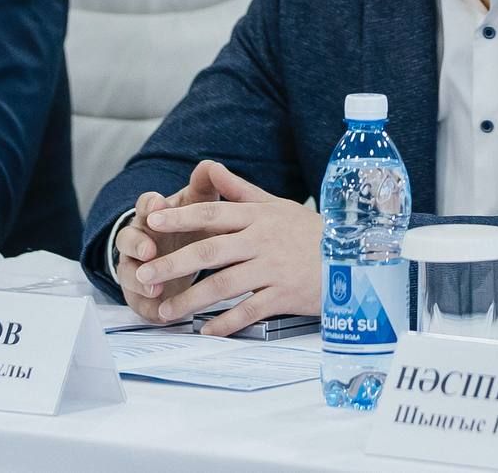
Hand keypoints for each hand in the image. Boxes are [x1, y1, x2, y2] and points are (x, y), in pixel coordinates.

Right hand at [114, 164, 235, 322]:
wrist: (184, 253)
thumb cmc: (190, 224)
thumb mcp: (200, 205)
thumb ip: (204, 187)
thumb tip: (210, 165)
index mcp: (152, 214)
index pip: (145, 205)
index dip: (150, 206)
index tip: (158, 206)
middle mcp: (138, 239)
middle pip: (127, 239)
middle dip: (136, 245)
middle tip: (149, 251)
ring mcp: (135, 267)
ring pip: (128, 272)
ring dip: (138, 279)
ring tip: (154, 287)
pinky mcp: (140, 293)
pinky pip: (138, 302)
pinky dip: (148, 307)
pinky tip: (160, 314)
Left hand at [129, 161, 322, 334]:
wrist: (352, 257)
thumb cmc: (310, 231)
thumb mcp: (275, 204)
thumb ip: (238, 190)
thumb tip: (209, 167)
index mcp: (257, 217)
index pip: (212, 214)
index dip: (180, 217)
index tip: (152, 221)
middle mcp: (262, 240)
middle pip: (210, 251)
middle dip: (173, 264)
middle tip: (145, 275)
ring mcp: (273, 269)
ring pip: (224, 285)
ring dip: (191, 300)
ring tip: (166, 311)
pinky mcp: (284, 295)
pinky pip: (249, 311)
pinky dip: (225, 323)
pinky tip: (206, 331)